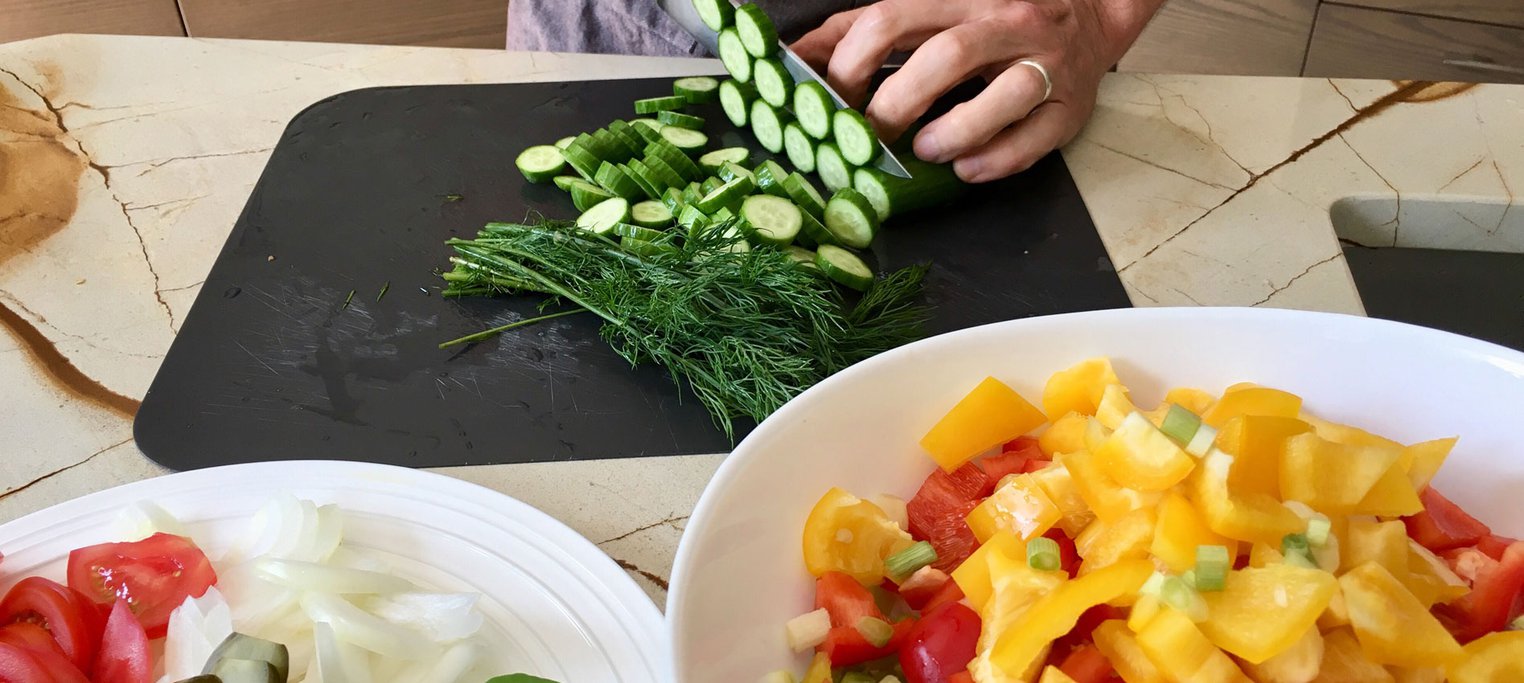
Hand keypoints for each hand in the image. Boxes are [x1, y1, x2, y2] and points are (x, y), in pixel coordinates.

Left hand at [793, 0, 1160, 181]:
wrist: (1091, 15)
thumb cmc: (991, 17)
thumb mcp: (930, 9)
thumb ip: (865, 28)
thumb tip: (796, 56)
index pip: (891, 18)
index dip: (850, 65)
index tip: (829, 103)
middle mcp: (1005, 20)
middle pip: (945, 56)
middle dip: (897, 104)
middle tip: (872, 137)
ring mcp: (1044, 63)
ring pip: (1004, 96)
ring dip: (954, 132)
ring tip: (924, 151)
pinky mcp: (1070, 106)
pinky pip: (1036, 138)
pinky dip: (996, 160)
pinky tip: (966, 170)